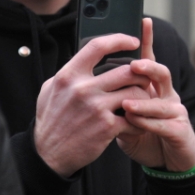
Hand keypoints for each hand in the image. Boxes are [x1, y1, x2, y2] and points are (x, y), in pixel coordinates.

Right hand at [34, 32, 152, 176]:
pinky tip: (138, 121)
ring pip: (135, 92)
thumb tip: (86, 58)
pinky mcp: (107, 127)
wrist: (48, 155)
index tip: (132, 41)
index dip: (119, 39)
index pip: (98, 46)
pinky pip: (134, 117)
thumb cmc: (51, 120)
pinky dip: (141, 119)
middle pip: (126, 70)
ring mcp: (96, 108)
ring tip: (144, 100)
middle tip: (145, 77)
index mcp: (69, 75)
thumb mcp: (50, 90)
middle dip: (141, 73)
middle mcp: (82, 89)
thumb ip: (69, 73)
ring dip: (144, 95)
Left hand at [116, 18, 194, 173]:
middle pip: (162, 73)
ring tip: (126, 103)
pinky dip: (148, 123)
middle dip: (148, 67)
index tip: (143, 20)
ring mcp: (176, 112)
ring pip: (163, 100)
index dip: (148, 40)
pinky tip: (134, 123)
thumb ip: (115, 99)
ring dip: (144, 101)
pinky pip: (164, 125)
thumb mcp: (126, 116)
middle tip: (133, 65)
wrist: (168, 163)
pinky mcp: (180, 131)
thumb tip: (92, 81)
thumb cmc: (145, 135)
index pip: (149, 60)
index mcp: (154, 88)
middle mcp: (167, 95)